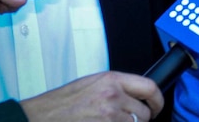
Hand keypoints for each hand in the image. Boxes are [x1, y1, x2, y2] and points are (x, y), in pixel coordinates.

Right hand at [19, 71, 162, 121]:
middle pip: (144, 113)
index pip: (150, 88)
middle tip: (129, 120)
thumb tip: (136, 96)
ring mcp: (108, 117)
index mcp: (111, 80)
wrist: (40, 117)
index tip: (157, 106)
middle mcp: (113, 97)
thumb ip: (116, 87)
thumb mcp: (91, 83)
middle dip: (140, 120)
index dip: (158, 100)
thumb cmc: (62, 102)